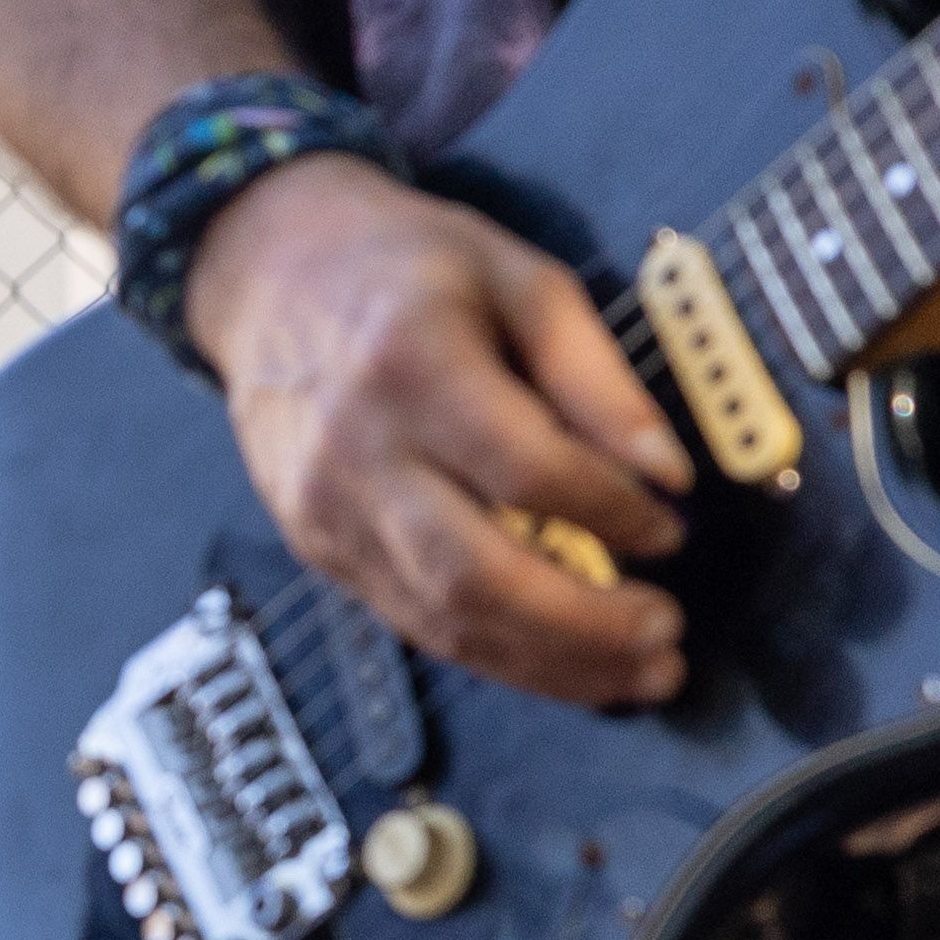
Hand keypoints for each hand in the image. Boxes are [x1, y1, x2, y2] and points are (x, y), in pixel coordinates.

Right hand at [183, 153, 690, 706]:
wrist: (269, 278)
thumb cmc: (404, 269)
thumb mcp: (520, 279)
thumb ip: (595, 376)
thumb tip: (669, 474)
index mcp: (411, 362)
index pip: (527, 470)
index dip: (613, 512)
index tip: (670, 526)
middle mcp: (358, 449)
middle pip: (477, 575)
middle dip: (586, 625)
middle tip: (665, 635)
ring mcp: (328, 511)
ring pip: (445, 621)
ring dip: (552, 663)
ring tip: (637, 670)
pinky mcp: (319, 547)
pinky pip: (417, 622)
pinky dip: (500, 654)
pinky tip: (564, 659)